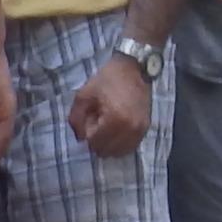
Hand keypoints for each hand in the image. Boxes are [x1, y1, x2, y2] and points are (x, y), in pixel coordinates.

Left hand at [70, 42, 154, 157]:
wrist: (135, 68)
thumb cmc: (108, 80)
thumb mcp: (84, 95)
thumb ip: (76, 119)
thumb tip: (80, 139)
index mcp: (115, 119)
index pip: (94, 143)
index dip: (87, 134)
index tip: (90, 119)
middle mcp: (130, 129)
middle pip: (106, 151)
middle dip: (98, 141)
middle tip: (97, 123)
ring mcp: (140, 130)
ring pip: (119, 152)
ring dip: (109, 144)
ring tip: (107, 127)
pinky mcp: (145, 129)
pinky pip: (130, 147)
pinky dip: (120, 144)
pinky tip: (116, 130)